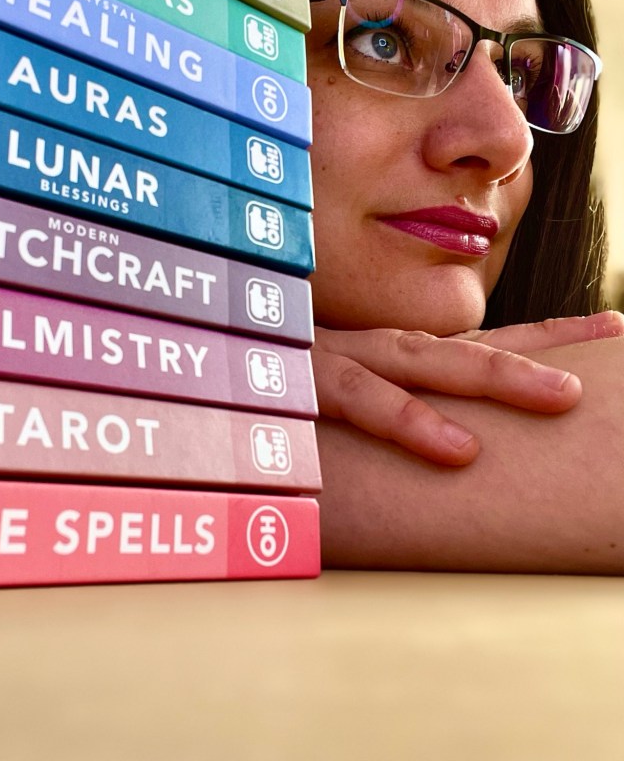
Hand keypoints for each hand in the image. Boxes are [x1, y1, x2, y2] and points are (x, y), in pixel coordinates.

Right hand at [312, 311, 623, 466]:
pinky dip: (406, 419)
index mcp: (392, 356)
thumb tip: (464, 454)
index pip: (477, 342)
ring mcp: (337, 361)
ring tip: (548, 403)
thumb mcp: (344, 400)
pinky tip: (454, 446)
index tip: (611, 328)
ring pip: (416, 365)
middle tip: (582, 386)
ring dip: (486, 379)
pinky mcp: (303, 387)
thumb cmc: (285, 394)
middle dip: (524, 362)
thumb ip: (393, 410)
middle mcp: (372, 351)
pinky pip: (359, 400)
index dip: (545, 337)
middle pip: (457, 350)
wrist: (200, 374)